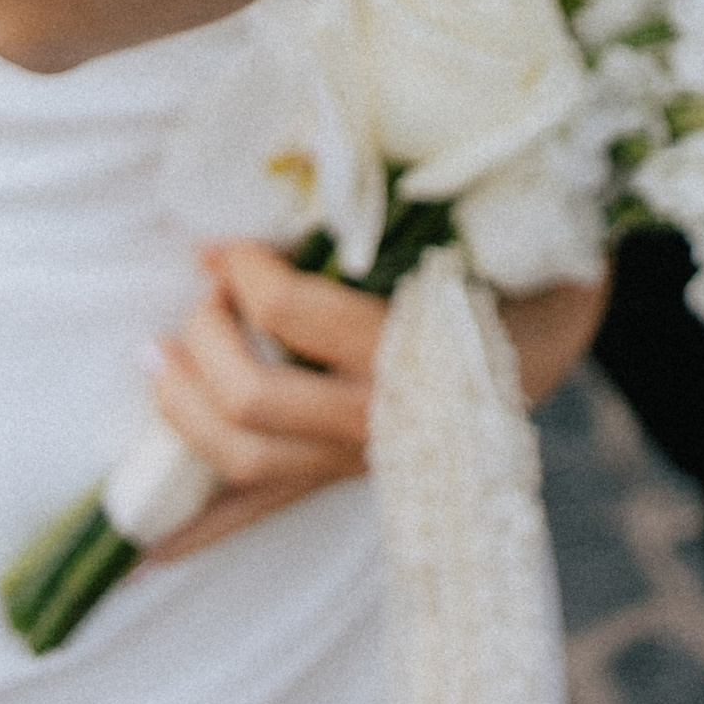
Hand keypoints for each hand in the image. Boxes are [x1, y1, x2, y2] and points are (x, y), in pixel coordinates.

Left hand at [146, 245, 607, 560]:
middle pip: (256, 401)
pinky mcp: (339, 474)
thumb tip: (323, 155)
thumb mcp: (493, 221)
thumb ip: (429, 199)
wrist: (558, 337)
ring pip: (247, 464)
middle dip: (208, 338)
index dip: (249, 275)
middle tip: (205, 289)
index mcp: (418, 350)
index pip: (303, 316)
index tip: (230, 242)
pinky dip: (201, 529)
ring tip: (157, 355)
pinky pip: (262, 509)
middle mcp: (380, 418)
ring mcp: (356, 456)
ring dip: (182, 412)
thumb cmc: (524, 264)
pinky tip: (146, 548)